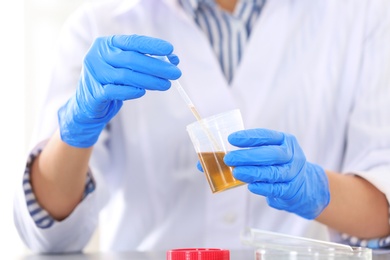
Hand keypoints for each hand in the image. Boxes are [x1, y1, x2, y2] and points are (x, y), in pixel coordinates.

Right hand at [58, 35, 181, 147]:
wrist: (88, 103)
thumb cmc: (112, 81)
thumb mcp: (127, 67)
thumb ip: (147, 61)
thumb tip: (173, 59)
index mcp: (107, 44)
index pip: (132, 41)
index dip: (152, 45)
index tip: (170, 49)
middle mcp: (98, 56)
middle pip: (131, 59)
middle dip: (156, 66)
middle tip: (175, 72)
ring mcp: (94, 74)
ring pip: (126, 76)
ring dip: (149, 80)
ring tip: (166, 84)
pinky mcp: (94, 93)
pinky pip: (115, 91)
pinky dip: (131, 91)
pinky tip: (143, 92)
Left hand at [224, 128, 329, 219]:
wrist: (305, 185)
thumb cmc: (280, 165)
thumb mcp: (272, 151)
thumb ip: (252, 150)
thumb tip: (221, 155)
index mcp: (285, 141)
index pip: (266, 136)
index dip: (249, 137)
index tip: (231, 139)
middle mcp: (292, 155)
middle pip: (271, 154)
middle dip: (248, 156)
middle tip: (229, 158)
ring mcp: (293, 173)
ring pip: (273, 172)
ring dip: (253, 172)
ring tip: (236, 172)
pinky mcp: (291, 190)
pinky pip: (276, 188)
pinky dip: (263, 187)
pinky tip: (251, 186)